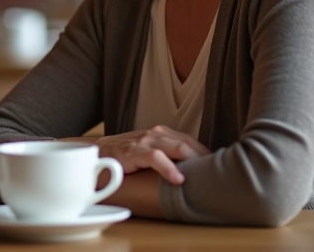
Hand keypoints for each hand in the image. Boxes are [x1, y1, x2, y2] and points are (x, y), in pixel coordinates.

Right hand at [95, 125, 209, 184]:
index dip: (204, 152)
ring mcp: (143, 142)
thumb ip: (165, 157)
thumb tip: (191, 171)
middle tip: (221, 172)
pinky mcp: (132, 153)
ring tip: (207, 174)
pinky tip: (179, 179)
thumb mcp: (147, 154)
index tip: (220, 166)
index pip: (189, 141)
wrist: (92, 155)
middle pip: (187, 142)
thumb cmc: (123, 158)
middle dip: (204, 156)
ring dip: (192, 160)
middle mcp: (154, 134)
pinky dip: (169, 168)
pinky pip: (155, 158)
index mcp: (160, 134)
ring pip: (175, 147)